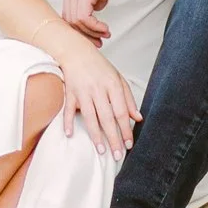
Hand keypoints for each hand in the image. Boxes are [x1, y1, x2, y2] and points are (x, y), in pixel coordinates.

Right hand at [55, 35, 139, 157]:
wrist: (77, 51)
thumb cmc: (99, 67)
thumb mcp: (118, 78)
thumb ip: (128, 99)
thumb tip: (138, 118)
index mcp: (113, 85)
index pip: (121, 112)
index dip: (126, 129)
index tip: (129, 144)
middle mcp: (99, 89)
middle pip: (107, 118)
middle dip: (114, 138)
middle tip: (118, 155)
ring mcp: (83, 91)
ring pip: (90, 117)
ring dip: (96, 135)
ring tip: (101, 150)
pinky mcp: (70, 93)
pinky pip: (69, 110)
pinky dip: (68, 122)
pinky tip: (70, 134)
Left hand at [60, 0, 123, 40]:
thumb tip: (96, 9)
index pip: (68, 11)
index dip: (78, 27)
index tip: (91, 34)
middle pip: (69, 18)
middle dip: (83, 34)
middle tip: (97, 42)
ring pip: (75, 20)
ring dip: (91, 32)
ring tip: (104, 36)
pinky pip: (84, 17)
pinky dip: (94, 27)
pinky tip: (104, 29)